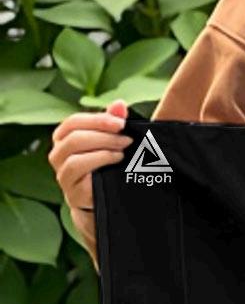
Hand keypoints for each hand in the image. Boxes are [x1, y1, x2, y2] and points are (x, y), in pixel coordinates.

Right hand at [47, 100, 129, 217]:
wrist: (105, 200)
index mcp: (64, 138)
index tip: (121, 122)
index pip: (73, 122)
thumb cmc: (107, 165)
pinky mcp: (72, 192)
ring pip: (74, 156)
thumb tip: (119, 103)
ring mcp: (63, 174)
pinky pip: (79, 172)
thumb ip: (112, 122)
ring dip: (103, 149)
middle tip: (127, 138)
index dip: (97, 119)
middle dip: (104, 135)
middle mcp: (58, 155)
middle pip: (74, 138)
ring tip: (123, 150)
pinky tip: (117, 161)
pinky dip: (100, 163)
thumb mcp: (110, 142)